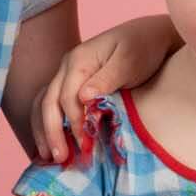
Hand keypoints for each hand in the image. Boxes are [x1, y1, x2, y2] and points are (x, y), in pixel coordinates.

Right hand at [34, 17, 174, 162]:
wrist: (151, 36)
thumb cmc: (143, 48)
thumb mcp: (129, 61)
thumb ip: (107, 78)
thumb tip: (83, 97)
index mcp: (78, 60)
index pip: (67, 97)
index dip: (74, 123)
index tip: (85, 144)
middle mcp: (67, 67)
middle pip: (49, 102)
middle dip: (52, 132)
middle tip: (60, 158)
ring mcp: (67, 75)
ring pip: (44, 105)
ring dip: (44, 131)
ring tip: (49, 157)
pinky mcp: (73, 85)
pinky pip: (53, 105)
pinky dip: (48, 125)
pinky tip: (50, 143)